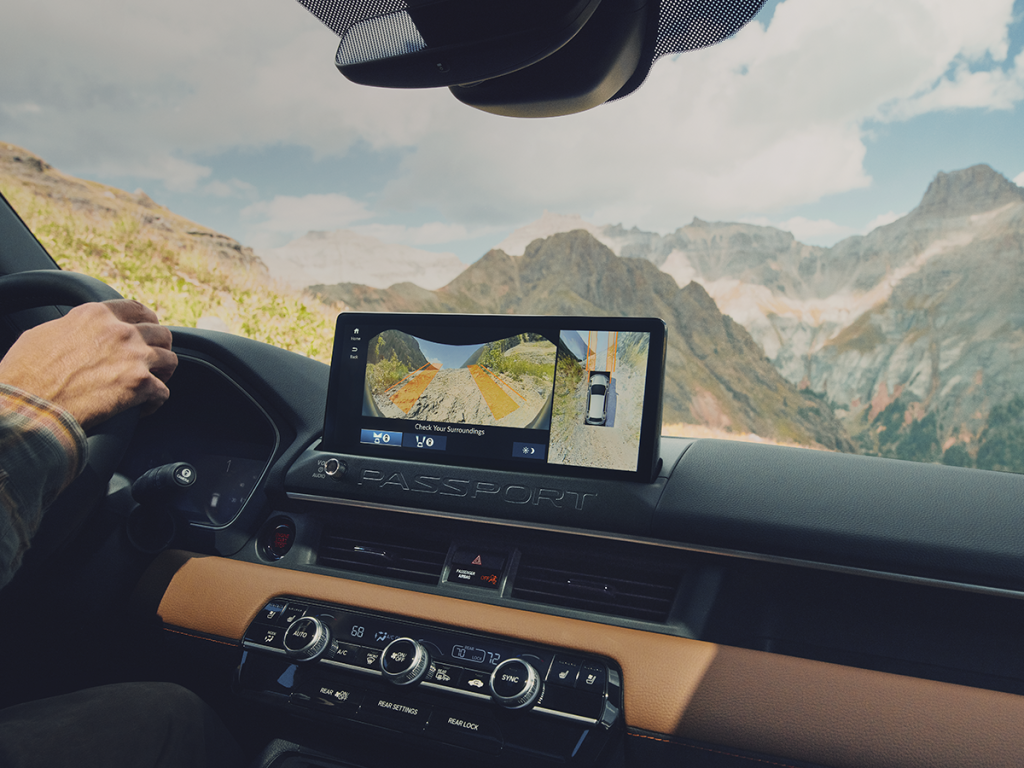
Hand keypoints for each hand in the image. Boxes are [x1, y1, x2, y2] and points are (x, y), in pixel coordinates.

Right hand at [0, 299, 177, 428]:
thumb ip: (71, 327)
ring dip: (163, 374)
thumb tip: (77, 333)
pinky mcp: (140, 384)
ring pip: (170, 360)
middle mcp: (120, 331)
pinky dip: (155, 402)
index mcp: (96, 315)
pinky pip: (162, 392)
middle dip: (159, 348)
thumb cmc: (27, 375)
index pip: (136, 309)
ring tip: (152, 385)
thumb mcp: (44, 334)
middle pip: (161, 333)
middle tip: (153, 362)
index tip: (149, 331)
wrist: (31, 406)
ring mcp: (134, 356)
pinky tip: (142, 409)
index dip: (147, 321)